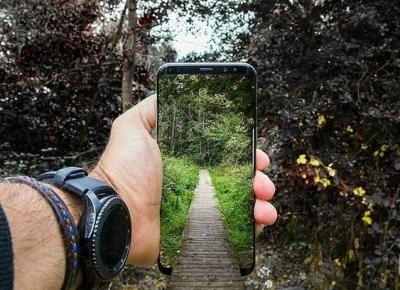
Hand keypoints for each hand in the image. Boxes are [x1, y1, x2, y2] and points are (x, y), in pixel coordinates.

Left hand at [91, 95, 276, 265]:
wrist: (114, 212)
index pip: (222, 156)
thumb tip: (168, 92)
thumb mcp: (132, 127)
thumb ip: (150, 109)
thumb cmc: (124, 169)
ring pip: (237, 205)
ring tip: (265, 205)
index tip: (257, 155)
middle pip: (235, 180)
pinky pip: (230, 231)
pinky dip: (249, 227)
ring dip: (258, 204)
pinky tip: (260, 222)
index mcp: (185, 162)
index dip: (243, 154)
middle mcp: (194, 185)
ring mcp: (197, 211)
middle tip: (263, 182)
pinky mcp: (197, 233)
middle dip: (256, 179)